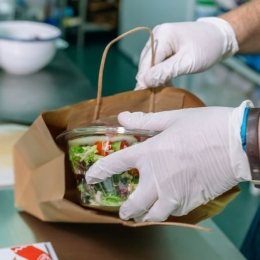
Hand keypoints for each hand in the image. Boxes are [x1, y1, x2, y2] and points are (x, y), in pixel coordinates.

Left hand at [86, 101, 251, 221]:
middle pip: (134, 203)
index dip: (99, 172)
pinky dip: (165, 212)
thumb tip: (123, 116)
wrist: (236, 142)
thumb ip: (144, 121)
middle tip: (123, 210)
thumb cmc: (203, 126)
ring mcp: (174, 193)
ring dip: (144, 215)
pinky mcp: (191, 201)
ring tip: (142, 213)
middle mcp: (157, 178)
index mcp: (149, 154)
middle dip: (126, 209)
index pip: (115, 164)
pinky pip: (172, 213)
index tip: (91, 178)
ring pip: (152, 215)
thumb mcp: (171, 119)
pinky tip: (166, 206)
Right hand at [135, 17, 237, 89]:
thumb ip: (166, 71)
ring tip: (159, 93)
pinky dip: (160, 74)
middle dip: (149, 80)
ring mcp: (160, 40)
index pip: (147, 62)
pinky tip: (165, 84)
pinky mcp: (164, 46)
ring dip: (154, 78)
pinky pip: (157, 62)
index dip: (145, 80)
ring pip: (150, 64)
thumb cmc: (207, 48)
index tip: (144, 97)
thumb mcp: (188, 62)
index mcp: (163, 35)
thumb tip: (146, 81)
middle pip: (146, 63)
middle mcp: (157, 36)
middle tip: (152, 97)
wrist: (220, 37)